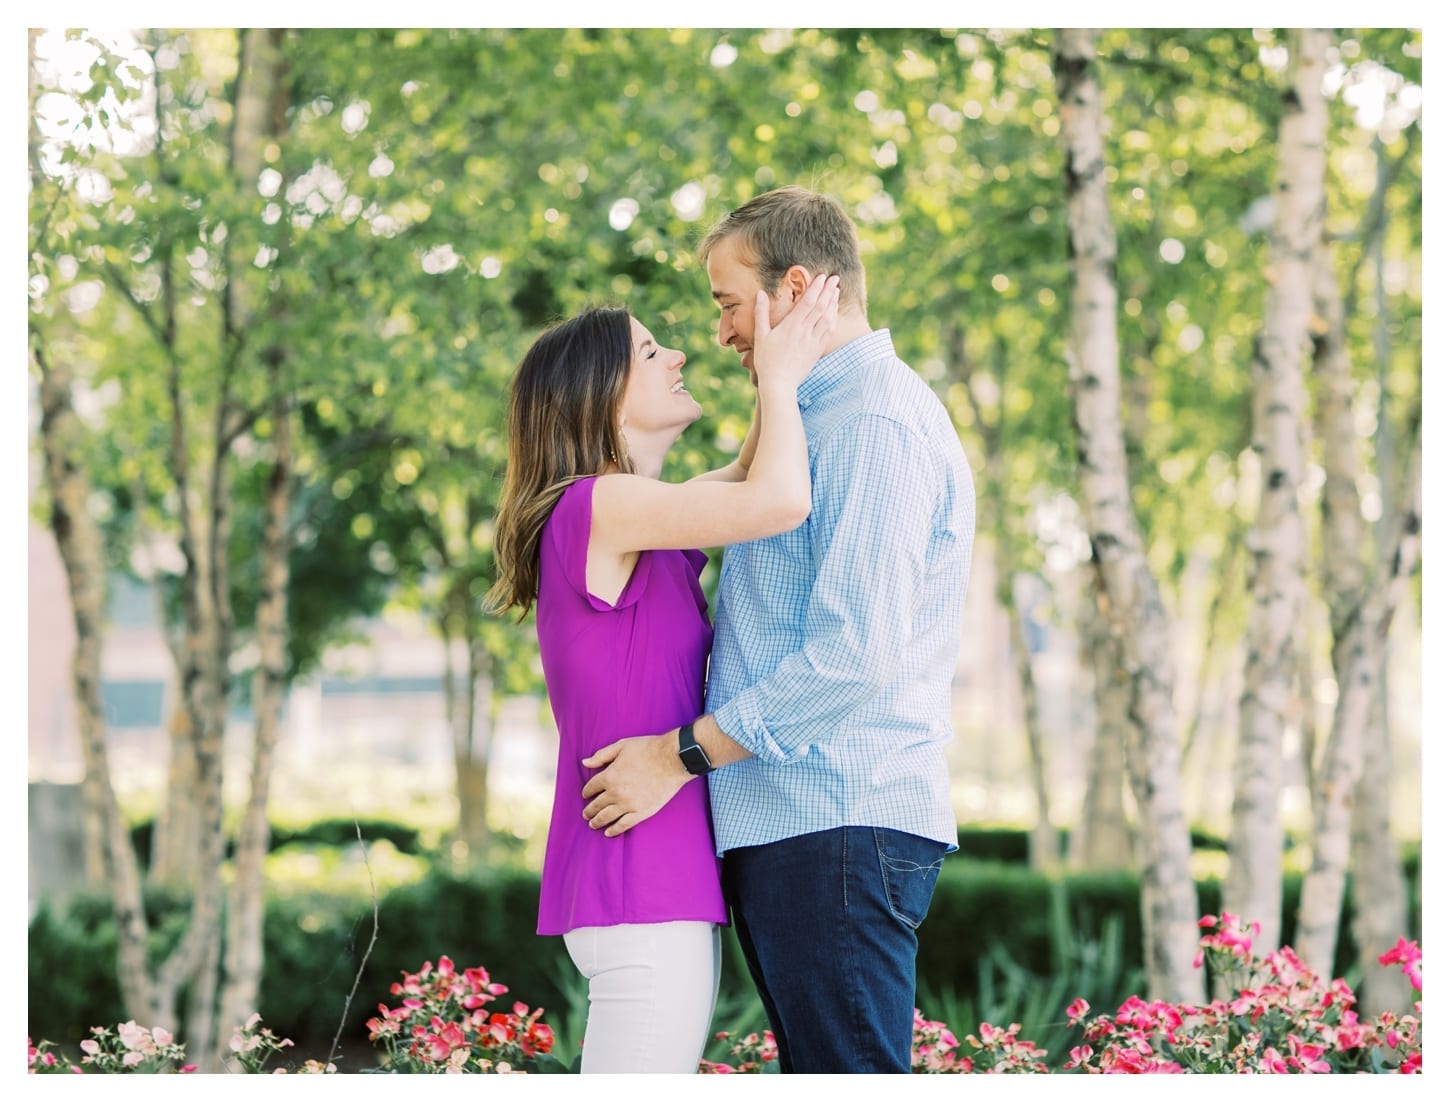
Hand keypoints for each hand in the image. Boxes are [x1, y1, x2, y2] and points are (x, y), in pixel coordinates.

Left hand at [580, 733, 689, 836]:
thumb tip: (585, 762)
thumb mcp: (621, 746)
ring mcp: (628, 805)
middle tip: (586, 814)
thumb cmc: (648, 749)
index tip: (586, 794)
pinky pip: (624, 825)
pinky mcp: (642, 812)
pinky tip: (608, 832)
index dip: (586, 791)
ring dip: (597, 821)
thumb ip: (601, 755)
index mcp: (609, 776)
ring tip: (592, 824)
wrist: (672, 759)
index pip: (591, 787)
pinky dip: (614, 830)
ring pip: (607, 817)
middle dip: (589, 810)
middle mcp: (615, 793)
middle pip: (597, 804)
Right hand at [750, 273, 839, 391]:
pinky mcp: (817, 351)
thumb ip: (761, 313)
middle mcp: (805, 332)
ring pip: (827, 318)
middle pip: (821, 306)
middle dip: (829, 290)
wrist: (779, 384)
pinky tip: (834, 313)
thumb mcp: (760, 335)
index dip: (816, 287)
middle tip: (834, 278)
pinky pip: (829, 332)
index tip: (822, 277)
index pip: (807, 301)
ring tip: (837, 291)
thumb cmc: (766, 361)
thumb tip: (760, 293)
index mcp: (791, 325)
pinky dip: (833, 319)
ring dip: (833, 303)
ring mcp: (813, 341)